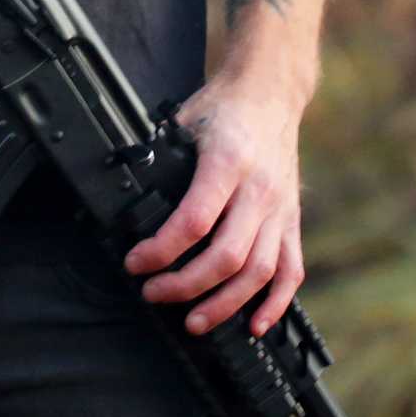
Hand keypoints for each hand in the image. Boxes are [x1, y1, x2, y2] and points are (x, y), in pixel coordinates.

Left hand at [122, 72, 306, 337]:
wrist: (269, 91)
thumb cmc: (222, 107)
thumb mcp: (183, 120)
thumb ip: (158, 156)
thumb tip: (123, 192)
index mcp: (228, 161)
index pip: (195, 220)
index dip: (161, 250)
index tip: (135, 262)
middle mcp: (259, 189)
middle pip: (227, 255)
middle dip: (185, 285)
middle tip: (154, 293)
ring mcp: (281, 208)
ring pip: (259, 271)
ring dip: (225, 304)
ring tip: (193, 321)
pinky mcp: (292, 219)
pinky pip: (291, 270)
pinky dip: (276, 304)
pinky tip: (254, 325)